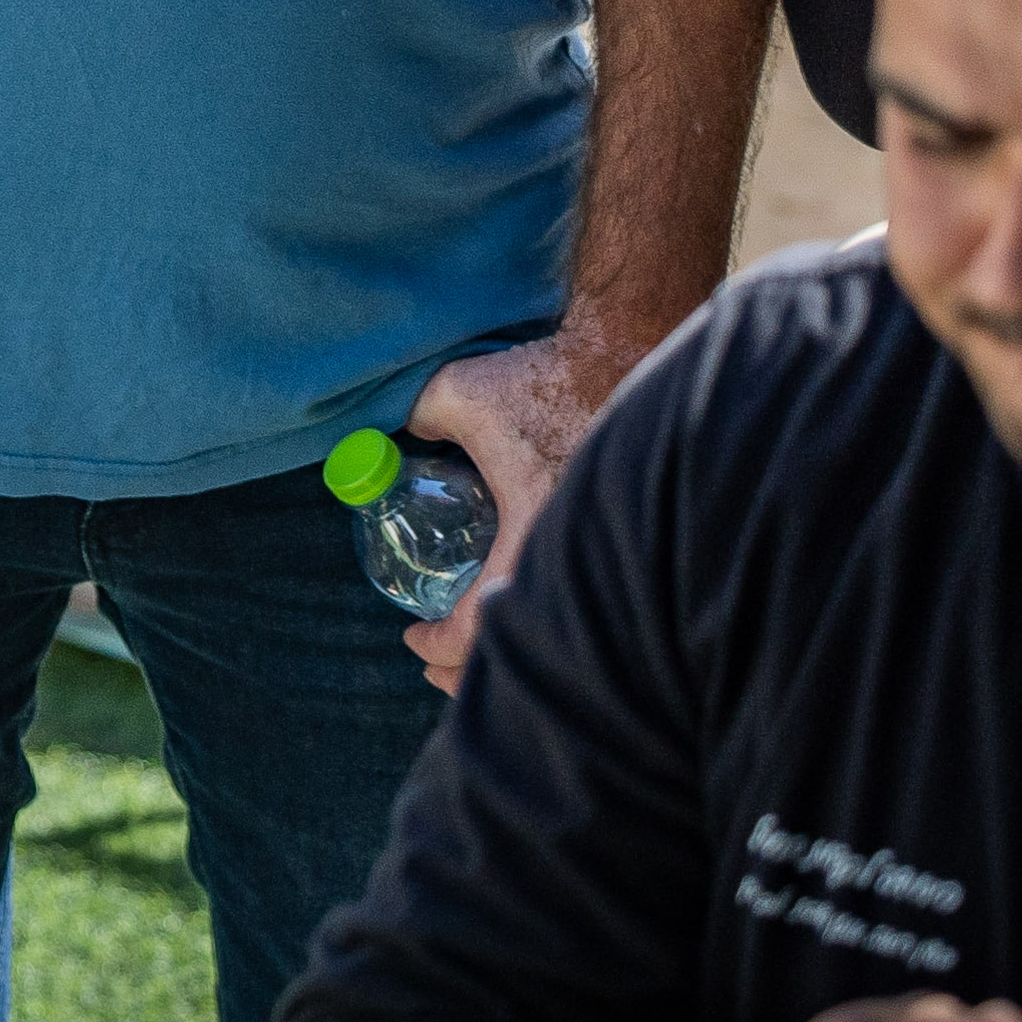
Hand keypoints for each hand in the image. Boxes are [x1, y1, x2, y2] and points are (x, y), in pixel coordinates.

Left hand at [398, 322, 640, 693]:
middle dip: (471, 669)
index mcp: (532, 531)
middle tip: (434, 663)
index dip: (441, 643)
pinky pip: (576, 595)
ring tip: (472, 643)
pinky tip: (520, 600)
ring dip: (509, 645)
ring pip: (555, 631)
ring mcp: (601, 548)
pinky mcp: (615, 533)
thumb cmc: (546, 375)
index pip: (481, 624)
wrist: (629, 352)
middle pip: (522, 647)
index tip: (411, 637)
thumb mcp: (463, 391)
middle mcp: (573, 553)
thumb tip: (392, 434)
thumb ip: (418, 415)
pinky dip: (544, 615)